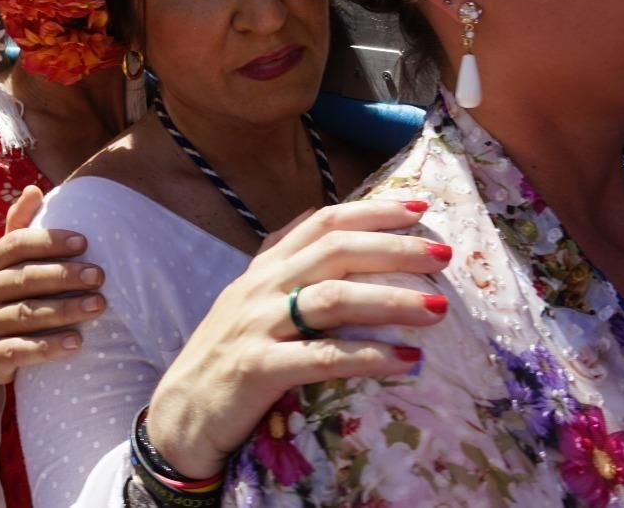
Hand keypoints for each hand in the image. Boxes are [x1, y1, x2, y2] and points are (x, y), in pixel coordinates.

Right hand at [0, 186, 105, 389]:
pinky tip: (77, 342)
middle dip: (64, 276)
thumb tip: (33, 189)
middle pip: (25, 279)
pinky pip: (22, 350)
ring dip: (66, 310)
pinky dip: (50, 347)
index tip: (84, 242)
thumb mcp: (8, 261)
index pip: (16, 244)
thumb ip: (20, 226)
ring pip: (26, 314)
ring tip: (98, 305)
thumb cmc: (7, 294)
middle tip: (100, 276)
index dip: (50, 241)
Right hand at [145, 200, 452, 479]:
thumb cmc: (227, 358)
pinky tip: (406, 360)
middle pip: (335, 252)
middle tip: (443, 254)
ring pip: (332, 299)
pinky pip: (321, 358)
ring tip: (438, 308)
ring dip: (391, 299)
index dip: (371, 211)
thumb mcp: (252, 302)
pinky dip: (368, 356)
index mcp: (265, 268)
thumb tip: (328, 224)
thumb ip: (287, 266)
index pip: (321, 222)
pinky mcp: (257, 370)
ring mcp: (257, 326)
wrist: (180, 415)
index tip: (420, 208)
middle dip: (393, 248)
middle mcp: (261, 288)